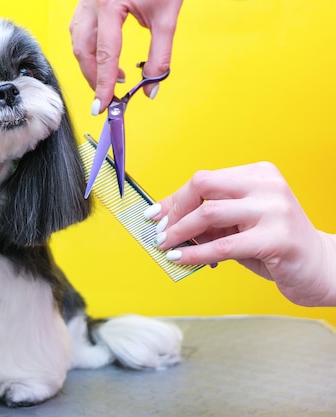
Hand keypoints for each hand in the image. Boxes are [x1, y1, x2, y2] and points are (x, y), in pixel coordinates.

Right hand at [70, 0, 182, 114]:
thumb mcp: (166, 16)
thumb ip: (159, 56)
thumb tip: (152, 87)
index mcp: (109, 4)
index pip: (104, 55)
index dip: (103, 84)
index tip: (102, 106)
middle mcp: (92, 2)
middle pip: (83, 51)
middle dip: (94, 77)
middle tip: (109, 96)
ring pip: (77, 40)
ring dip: (90, 63)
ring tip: (112, 76)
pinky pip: (80, 28)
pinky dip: (89, 47)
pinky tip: (104, 54)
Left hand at [144, 162, 335, 306]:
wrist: (322, 268)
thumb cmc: (274, 245)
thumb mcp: (240, 225)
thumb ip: (210, 220)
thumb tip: (167, 223)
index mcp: (258, 174)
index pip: (205, 180)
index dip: (174, 199)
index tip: (154, 215)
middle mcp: (267, 185)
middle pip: (203, 185)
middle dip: (175, 210)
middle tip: (161, 232)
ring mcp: (274, 209)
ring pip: (209, 214)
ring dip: (180, 233)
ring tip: (166, 247)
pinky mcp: (277, 238)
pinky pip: (223, 245)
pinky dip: (195, 253)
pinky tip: (180, 260)